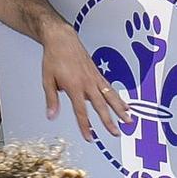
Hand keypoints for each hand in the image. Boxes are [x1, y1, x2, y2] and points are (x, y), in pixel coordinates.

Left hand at [38, 22, 128, 139]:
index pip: (81, 111)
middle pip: (101, 106)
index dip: (86, 126)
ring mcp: (94, 78)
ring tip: (129, 120)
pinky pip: (110, 88)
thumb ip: (51, 100)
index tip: (90, 138)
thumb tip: (51, 117)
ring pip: (110, 96)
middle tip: (116, 133)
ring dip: (120, 109)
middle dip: (109, 121)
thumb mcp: (47, 80)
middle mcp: (87, 83)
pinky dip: (119, 98)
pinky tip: (125, 105)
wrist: (62, 39)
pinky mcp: (98, 74)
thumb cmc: (53, 58)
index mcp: (74, 86)